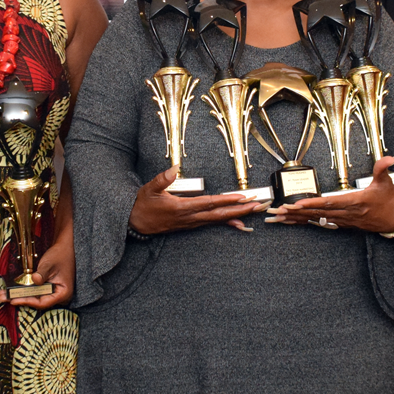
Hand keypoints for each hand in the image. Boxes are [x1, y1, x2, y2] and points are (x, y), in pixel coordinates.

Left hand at [0, 236, 74, 309]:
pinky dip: (24, 290)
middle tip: (3, 298)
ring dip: (20, 295)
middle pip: (37, 302)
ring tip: (4, 294)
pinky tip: (12, 290)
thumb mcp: (49, 264)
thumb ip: (42, 273)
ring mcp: (52, 292)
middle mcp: (58, 296)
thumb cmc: (60, 255)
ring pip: (34, 297)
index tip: (14, 300)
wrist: (65, 248)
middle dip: (20, 299)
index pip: (43, 302)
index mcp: (63, 293)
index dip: (28, 302)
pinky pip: (35, 292)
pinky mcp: (47, 288)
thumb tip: (34, 280)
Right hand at [129, 167, 267, 234]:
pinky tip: (238, 224)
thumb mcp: (149, 189)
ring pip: (218, 220)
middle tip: (257, 206)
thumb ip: (162, 179)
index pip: (209, 203)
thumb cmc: (144, 205)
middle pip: (219, 214)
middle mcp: (190, 218)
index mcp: (182, 207)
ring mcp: (191, 223)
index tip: (241, 197)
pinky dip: (226, 223)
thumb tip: (174, 168)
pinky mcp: (191, 225)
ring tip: (253, 212)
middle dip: (240, 210)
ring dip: (237, 216)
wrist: (136, 224)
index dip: (226, 200)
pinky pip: (212, 223)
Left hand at [266, 154, 393, 232]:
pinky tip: (293, 222)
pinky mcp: (342, 224)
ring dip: (297, 219)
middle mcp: (347, 213)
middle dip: (297, 213)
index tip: (297, 204)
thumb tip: (389, 157)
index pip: (330, 203)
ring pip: (317, 220)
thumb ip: (383, 168)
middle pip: (318, 213)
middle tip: (278, 211)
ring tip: (279, 217)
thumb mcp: (386, 183)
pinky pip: (321, 223)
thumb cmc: (388, 201)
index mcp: (355, 202)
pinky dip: (306, 222)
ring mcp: (344, 220)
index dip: (313, 204)